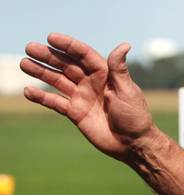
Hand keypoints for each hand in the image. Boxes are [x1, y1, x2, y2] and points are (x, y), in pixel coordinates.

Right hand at [20, 33, 155, 159]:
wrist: (133, 144)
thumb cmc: (135, 117)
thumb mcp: (128, 91)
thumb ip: (119, 69)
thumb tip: (124, 45)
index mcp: (105, 75)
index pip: (83, 55)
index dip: (68, 45)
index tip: (51, 38)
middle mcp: (91, 83)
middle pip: (66, 65)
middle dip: (49, 56)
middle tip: (29, 48)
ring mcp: (82, 97)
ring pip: (58, 81)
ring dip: (41, 72)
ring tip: (24, 64)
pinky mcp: (76, 113)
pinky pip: (56, 102)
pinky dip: (42, 97)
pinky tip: (28, 91)